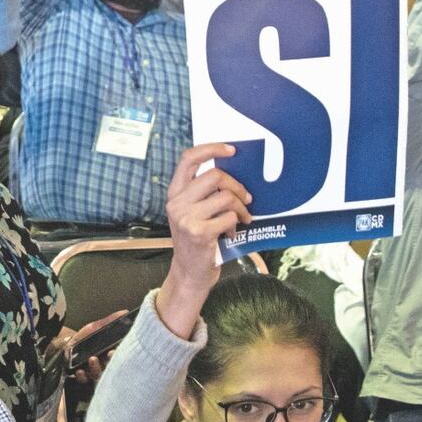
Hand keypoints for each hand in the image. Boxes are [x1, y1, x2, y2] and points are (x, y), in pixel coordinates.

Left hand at [65, 310, 129, 383]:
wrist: (66, 344)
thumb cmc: (84, 337)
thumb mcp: (96, 327)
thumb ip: (110, 321)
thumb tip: (125, 312)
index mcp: (110, 353)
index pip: (119, 356)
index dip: (121, 354)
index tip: (118, 349)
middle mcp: (104, 364)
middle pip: (111, 367)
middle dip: (112, 363)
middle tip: (109, 355)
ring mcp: (93, 371)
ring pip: (99, 375)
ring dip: (96, 368)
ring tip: (92, 359)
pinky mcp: (82, 376)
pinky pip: (84, 380)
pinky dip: (82, 376)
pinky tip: (79, 371)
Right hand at [156, 144, 250, 337]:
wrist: (189, 272)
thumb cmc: (196, 240)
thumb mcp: (192, 212)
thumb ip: (204, 193)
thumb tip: (234, 175)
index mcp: (174, 193)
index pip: (188, 159)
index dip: (211, 149)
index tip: (231, 149)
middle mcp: (176, 203)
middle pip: (215, 176)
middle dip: (237, 186)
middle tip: (246, 199)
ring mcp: (186, 218)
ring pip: (226, 197)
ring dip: (241, 209)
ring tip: (241, 220)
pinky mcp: (199, 233)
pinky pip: (229, 218)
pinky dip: (236, 226)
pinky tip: (230, 234)